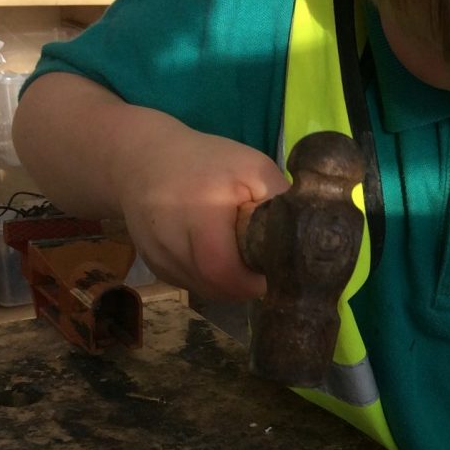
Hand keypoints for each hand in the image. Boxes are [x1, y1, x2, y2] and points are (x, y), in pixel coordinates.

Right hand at [114, 128, 288, 299]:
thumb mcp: (254, 168)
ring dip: (227, 282)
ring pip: (204, 291)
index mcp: (198, 215)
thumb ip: (281, 202)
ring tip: (235, 251)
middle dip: (244, 284)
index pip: (225, 273)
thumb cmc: (207, 161)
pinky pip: (190, 285)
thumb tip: (307, 237)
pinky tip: (213, 252)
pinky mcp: (153, 266)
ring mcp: (157, 258)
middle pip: (216, 288)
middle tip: (258, 262)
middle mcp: (170, 241)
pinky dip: (208, 277)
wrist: (142, 158)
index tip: (270, 266)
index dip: (253, 280)